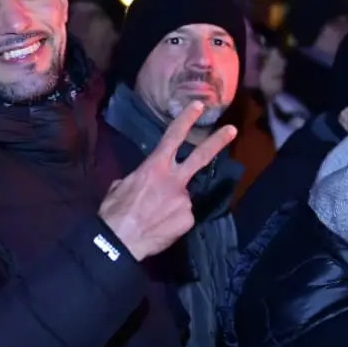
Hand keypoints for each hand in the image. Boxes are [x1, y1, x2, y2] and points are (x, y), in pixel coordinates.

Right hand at [98, 103, 236, 260]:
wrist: (120, 241)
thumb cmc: (115, 211)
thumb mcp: (120, 186)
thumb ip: (138, 179)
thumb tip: (143, 183)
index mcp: (154, 167)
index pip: (173, 137)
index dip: (186, 119)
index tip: (199, 105)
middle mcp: (174, 179)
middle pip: (201, 156)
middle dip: (218, 141)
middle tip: (232, 130)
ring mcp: (185, 199)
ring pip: (183, 196)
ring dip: (172, 203)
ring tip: (155, 216)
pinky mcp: (189, 218)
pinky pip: (183, 215)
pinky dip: (174, 220)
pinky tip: (160, 226)